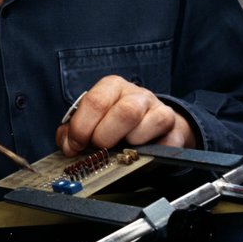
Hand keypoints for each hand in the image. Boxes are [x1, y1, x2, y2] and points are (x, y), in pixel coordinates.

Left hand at [55, 75, 196, 156]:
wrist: (152, 128)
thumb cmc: (115, 124)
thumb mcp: (91, 122)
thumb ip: (73, 131)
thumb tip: (67, 145)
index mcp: (112, 87)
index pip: (95, 101)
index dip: (82, 127)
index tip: (75, 145)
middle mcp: (137, 94)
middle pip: (124, 111)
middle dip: (105, 136)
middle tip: (98, 149)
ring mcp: (159, 109)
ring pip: (147, 123)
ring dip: (129, 142)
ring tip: (122, 149)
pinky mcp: (175, 129)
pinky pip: (166, 142)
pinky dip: (151, 153)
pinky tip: (141, 155)